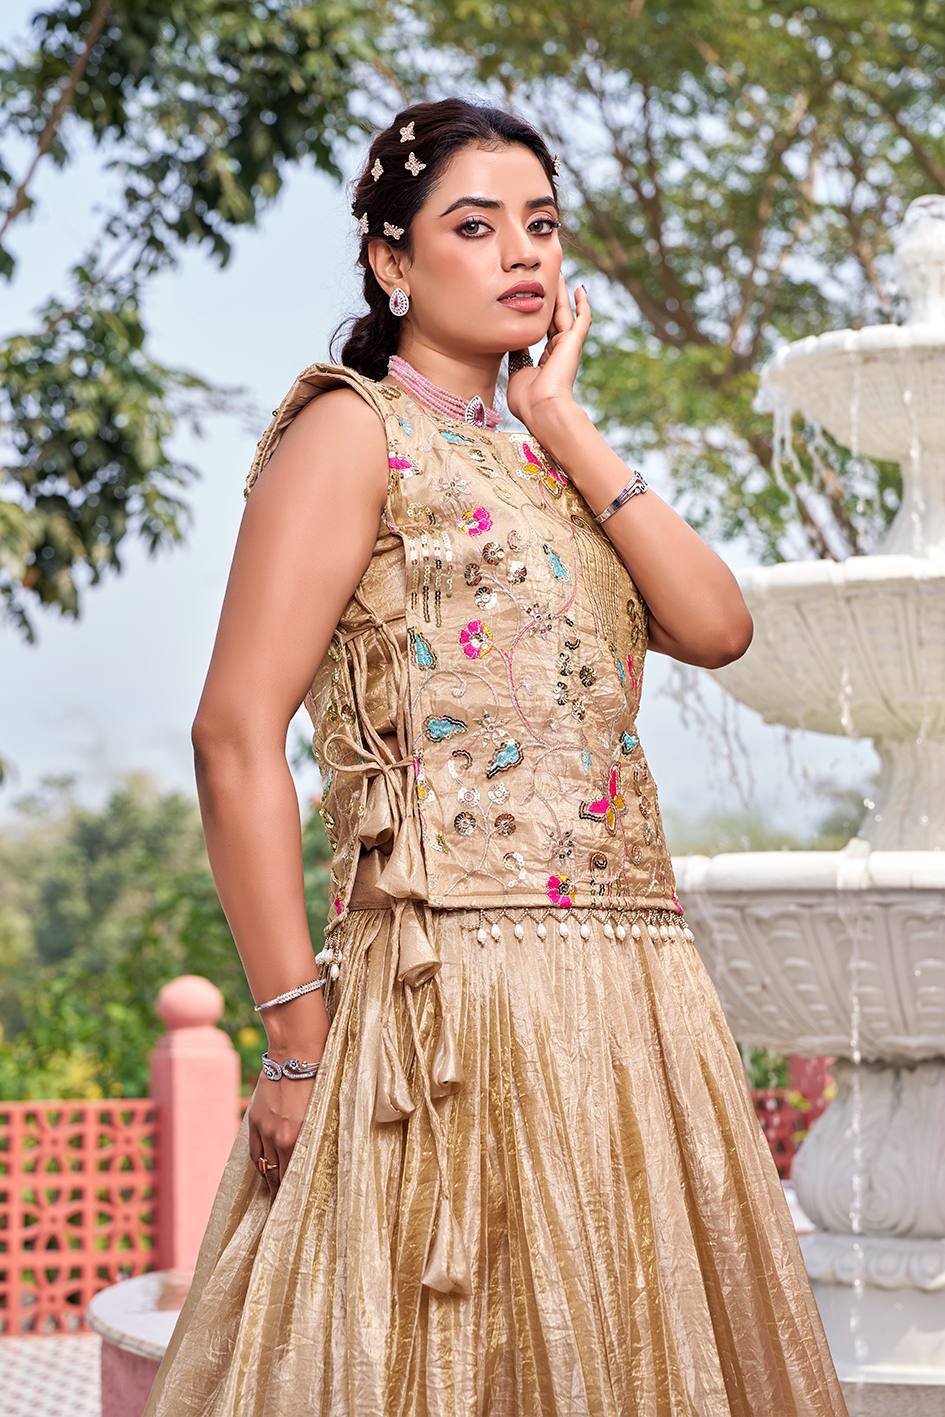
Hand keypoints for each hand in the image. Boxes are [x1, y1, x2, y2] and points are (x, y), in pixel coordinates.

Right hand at [247, 1052, 322, 1198]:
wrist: (295, 1053)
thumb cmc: (320, 1079)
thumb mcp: (324, 1111)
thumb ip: (317, 1136)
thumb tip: (320, 1157)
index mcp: (298, 1138)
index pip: (295, 1176)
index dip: (297, 1192)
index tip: (301, 1203)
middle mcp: (279, 1137)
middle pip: (279, 1175)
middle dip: (284, 1191)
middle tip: (290, 1206)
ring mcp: (264, 1129)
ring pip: (265, 1166)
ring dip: (272, 1180)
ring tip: (278, 1193)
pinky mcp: (255, 1120)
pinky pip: (254, 1153)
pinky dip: (260, 1165)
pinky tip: (266, 1172)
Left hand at [506, 270, 590, 430]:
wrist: (541, 408)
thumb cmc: (527, 401)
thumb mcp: (517, 372)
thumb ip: (518, 354)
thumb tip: (512, 339)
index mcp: (545, 361)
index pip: (542, 332)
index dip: (538, 316)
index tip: (532, 302)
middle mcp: (558, 352)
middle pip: (554, 318)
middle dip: (551, 299)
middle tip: (548, 278)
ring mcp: (567, 347)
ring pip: (565, 313)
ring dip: (563, 294)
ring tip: (560, 274)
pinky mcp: (573, 343)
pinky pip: (581, 319)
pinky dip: (582, 304)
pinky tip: (579, 289)